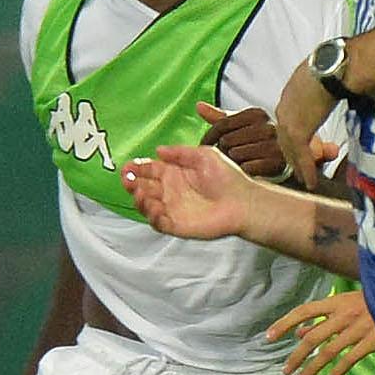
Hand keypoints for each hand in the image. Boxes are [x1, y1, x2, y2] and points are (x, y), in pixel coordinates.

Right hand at [124, 142, 260, 240]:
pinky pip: (158, 223)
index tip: (129, 167)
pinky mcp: (178, 225)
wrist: (245, 202)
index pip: (147, 170)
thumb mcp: (205, 156)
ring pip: (146, 206)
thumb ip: (181, 152)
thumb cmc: (228, 178)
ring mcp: (172, 209)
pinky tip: (155, 208)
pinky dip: (152, 217)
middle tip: (129, 180)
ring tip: (141, 193)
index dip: (136, 168)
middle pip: (141, 188)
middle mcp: (169, 191)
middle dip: (131, 184)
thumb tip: (158, 150)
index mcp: (173, 173)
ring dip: (139, 200)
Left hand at [199, 101, 290, 180]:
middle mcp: (267, 127)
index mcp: (257, 115)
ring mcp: (274, 145)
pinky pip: (248, 168)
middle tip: (224, 159)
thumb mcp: (244, 126)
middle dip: (222, 152)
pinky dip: (244, 171)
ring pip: (235, 155)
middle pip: (227, 140)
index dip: (209, 137)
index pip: (222, 124)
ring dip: (232, 163)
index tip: (203, 146)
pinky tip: (247, 171)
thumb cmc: (262, 143)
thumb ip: (222, 118)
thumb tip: (199, 106)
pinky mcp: (278, 162)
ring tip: (237, 165)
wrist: (294, 160)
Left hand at [268, 286, 374, 374]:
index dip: (284, 323)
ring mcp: (357, 330)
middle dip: (296, 355)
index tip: (269, 336)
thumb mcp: (348, 302)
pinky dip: (337, 371)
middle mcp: (343, 316)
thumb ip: (325, 317)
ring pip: (328, 351)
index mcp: (337, 302)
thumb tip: (300, 332)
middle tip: (285, 369)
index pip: (304, 311)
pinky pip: (349, 360)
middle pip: (312, 338)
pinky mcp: (371, 341)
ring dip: (312, 367)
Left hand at [274, 60, 335, 182]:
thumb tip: (335, 84)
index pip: (287, 123)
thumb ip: (320, 87)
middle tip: (300, 169)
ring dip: (299, 166)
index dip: (293, 138)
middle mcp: (283, 109)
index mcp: (289, 95)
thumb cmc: (332, 67)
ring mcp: (287, 122)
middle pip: (284, 139)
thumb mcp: (320, 76)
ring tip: (305, 180)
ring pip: (290, 151)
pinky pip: (301, 156)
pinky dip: (307, 171)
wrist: (332, 69)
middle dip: (293, 156)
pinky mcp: (297, 132)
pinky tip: (311, 183)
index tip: (301, 148)